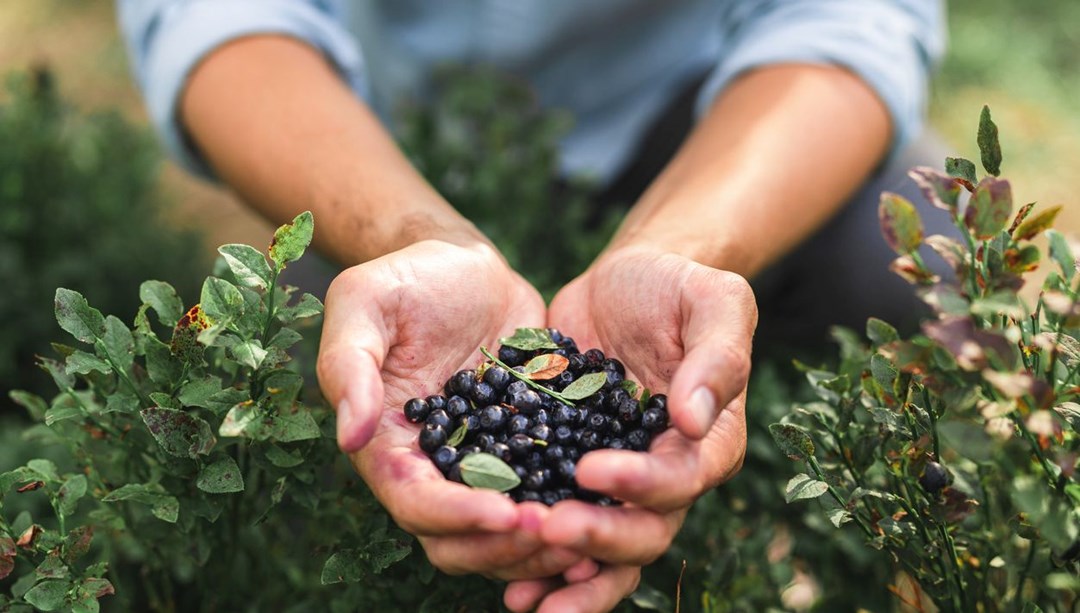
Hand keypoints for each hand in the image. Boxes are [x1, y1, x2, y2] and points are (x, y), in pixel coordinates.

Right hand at [317, 240, 590, 579]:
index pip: (416, 503)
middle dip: (504, 545)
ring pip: (507, 533)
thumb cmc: (405, 280)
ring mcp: (486, 464)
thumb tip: (351, 436)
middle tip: (555, 527)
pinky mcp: (530, 448)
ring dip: (543, 544)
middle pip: (461, 540)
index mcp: (390, 447)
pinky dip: (573, 509)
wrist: (465, 265)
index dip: (457, 516)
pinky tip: (614, 505)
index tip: (504, 512)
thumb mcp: (364, 304)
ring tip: (588, 527)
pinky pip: (550, 493)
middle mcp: (436, 470)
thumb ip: (350, 366)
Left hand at [506, 245, 755, 607]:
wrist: (625, 281)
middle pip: (643, 533)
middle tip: (547, 529)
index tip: (591, 468)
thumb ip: (717, 356)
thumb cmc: (677, 286)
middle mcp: (666, 475)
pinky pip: (557, 522)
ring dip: (564, 576)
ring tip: (521, 596)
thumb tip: (693, 418)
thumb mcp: (713, 301)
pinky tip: (497, 572)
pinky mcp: (568, 470)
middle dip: (597, 539)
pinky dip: (534, 556)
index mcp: (710, 441)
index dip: (641, 485)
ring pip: (602, 552)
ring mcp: (616, 479)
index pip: (682, 479)